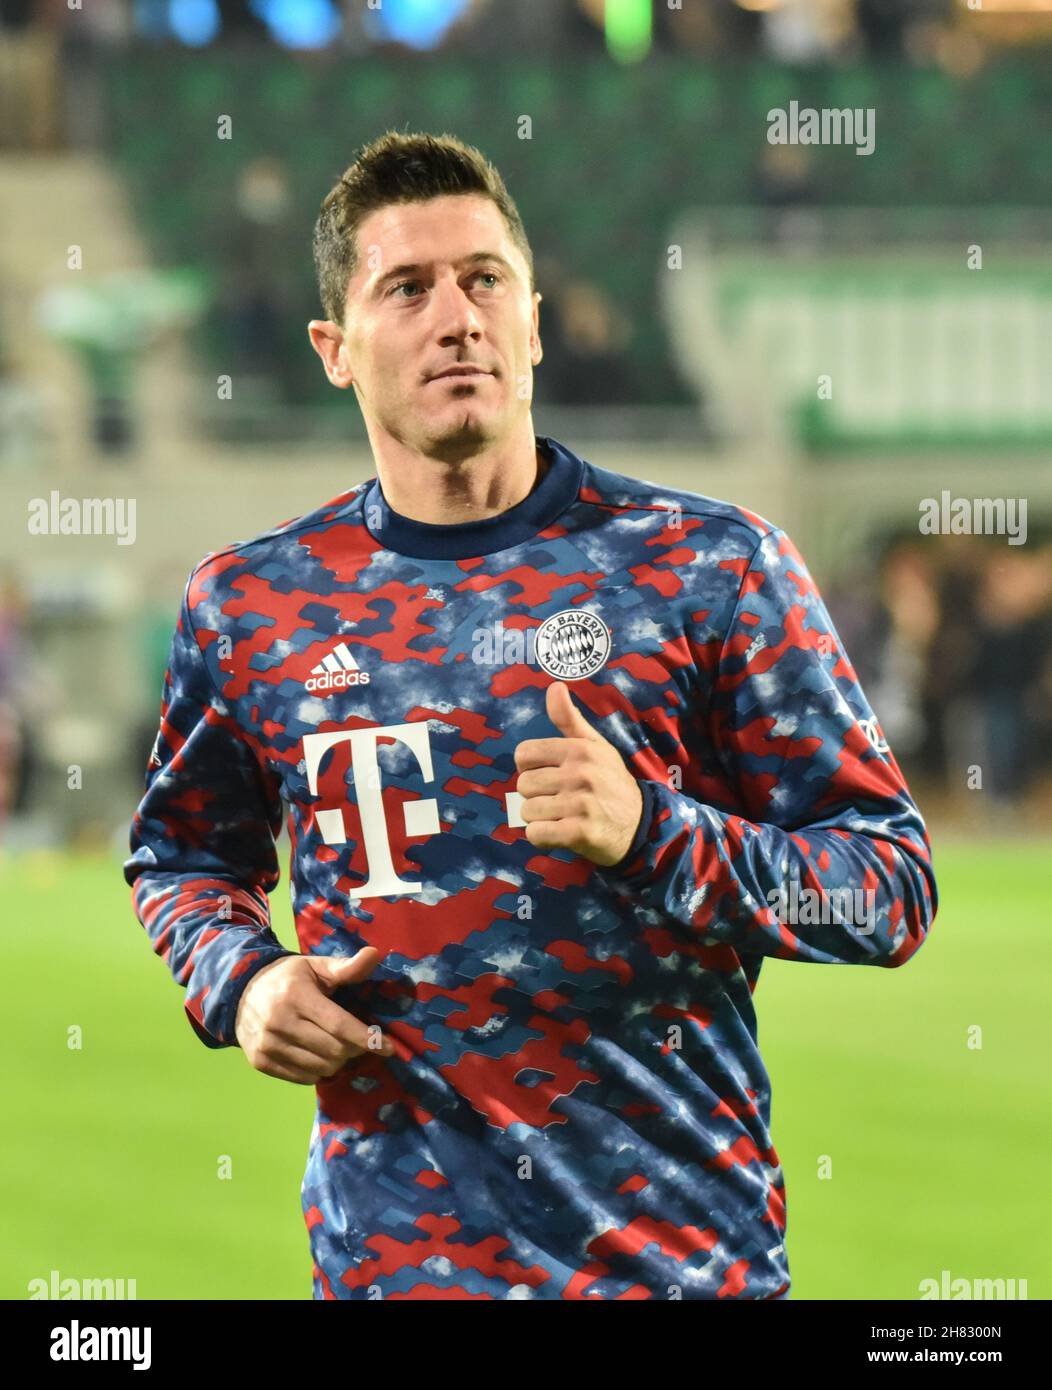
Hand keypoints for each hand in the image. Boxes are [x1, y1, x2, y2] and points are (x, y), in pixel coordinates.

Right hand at [234, 946, 394, 1084]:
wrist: (241, 991)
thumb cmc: (289, 978)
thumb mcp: (316, 966)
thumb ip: (346, 967)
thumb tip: (375, 954)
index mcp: (296, 995)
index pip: (338, 1025)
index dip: (366, 1038)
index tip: (389, 1047)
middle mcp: (279, 1022)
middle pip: (333, 1050)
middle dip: (355, 1050)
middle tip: (359, 1041)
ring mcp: (267, 1045)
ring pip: (320, 1068)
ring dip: (338, 1062)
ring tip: (339, 1047)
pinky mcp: (260, 1062)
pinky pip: (303, 1078)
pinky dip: (319, 1070)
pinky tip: (319, 1055)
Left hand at [514, 680, 643, 867]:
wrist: (641, 825)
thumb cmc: (610, 782)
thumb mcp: (595, 746)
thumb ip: (569, 719)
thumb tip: (554, 686)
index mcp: (580, 750)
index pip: (524, 754)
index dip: (530, 768)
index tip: (547, 775)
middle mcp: (581, 773)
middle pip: (523, 785)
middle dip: (535, 796)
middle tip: (558, 800)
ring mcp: (581, 804)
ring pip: (527, 811)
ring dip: (539, 819)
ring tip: (561, 816)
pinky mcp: (579, 832)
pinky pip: (536, 834)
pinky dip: (542, 838)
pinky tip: (559, 833)